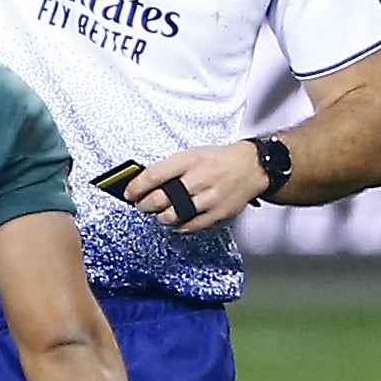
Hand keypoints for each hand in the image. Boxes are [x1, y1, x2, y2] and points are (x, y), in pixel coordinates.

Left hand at [128, 142, 269, 232]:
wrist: (252, 167)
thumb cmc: (218, 160)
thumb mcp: (191, 154)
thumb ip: (168, 168)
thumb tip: (142, 182)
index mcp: (189, 161)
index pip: (153, 176)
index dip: (135, 187)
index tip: (129, 193)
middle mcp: (199, 179)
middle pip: (160, 199)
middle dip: (144, 205)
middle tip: (142, 205)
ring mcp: (209, 197)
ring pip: (173, 215)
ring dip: (160, 217)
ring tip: (161, 212)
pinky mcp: (218, 213)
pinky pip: (190, 226)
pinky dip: (178, 226)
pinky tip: (178, 219)